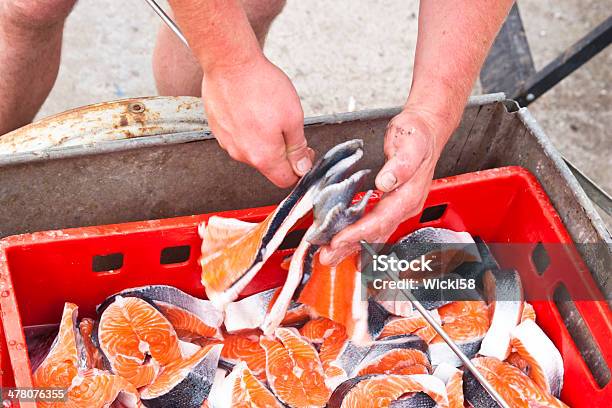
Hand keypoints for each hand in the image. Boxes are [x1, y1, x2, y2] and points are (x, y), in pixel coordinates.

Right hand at [202, 55, 313, 186]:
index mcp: (263, 157)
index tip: (303, 151)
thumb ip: (297, 148)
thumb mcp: (293, 117)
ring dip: (264, 138)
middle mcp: (242, 154)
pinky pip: (238, 136)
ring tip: (267, 111)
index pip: (284, 180)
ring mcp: (227, 142)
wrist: (229, 63)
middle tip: (288, 126)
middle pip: (268, 165)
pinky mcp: (218, 128)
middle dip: (282, 151)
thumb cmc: (260, 86)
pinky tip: (252, 107)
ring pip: (253, 149)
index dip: (299, 169)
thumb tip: (301, 168)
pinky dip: (248, 127)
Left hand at [319, 108, 451, 264]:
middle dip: (350, 246)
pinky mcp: (392, 205)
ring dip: (352, 247)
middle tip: (328, 256)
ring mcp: (399, 207)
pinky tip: (346, 245)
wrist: (426, 130)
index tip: (338, 240)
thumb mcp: (410, 142)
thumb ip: (401, 164)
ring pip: (374, 234)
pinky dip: (358, 238)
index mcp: (409, 194)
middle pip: (376, 233)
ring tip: (331, 256)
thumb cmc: (418, 134)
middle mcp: (405, 205)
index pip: (381, 220)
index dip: (358, 232)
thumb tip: (386, 182)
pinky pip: (374, 227)